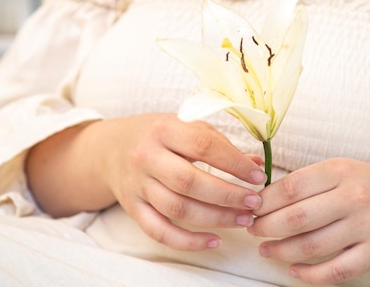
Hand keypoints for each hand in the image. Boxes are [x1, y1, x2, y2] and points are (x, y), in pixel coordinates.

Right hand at [101, 113, 266, 250]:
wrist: (111, 148)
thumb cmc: (158, 136)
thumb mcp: (186, 128)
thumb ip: (220, 144)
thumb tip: (256, 164)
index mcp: (164, 129)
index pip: (203, 146)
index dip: (234, 163)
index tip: (258, 176)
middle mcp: (147, 157)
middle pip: (190, 182)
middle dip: (227, 195)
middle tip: (254, 202)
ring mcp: (138, 185)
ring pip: (178, 209)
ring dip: (216, 218)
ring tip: (243, 219)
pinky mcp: (133, 208)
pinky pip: (160, 231)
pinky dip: (188, 241)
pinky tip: (214, 240)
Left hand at [247, 158, 369, 283]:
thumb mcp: (342, 169)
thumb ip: (308, 182)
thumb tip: (263, 199)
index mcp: (341, 170)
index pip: (290, 188)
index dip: (264, 201)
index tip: (251, 208)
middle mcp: (354, 196)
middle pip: (296, 217)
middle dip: (265, 226)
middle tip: (253, 229)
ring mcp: (367, 226)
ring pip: (311, 246)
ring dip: (281, 251)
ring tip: (266, 249)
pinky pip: (336, 271)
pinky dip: (309, 275)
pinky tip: (293, 270)